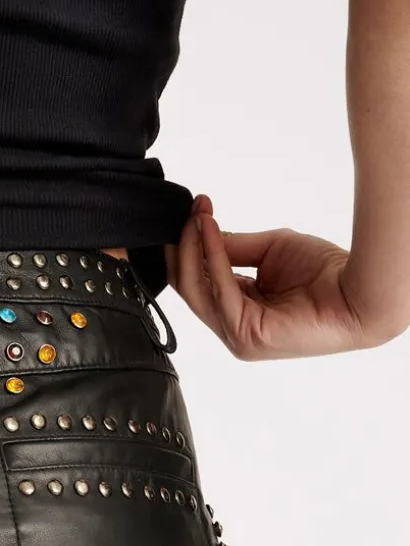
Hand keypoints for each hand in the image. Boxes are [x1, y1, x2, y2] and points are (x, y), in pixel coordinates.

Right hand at [168, 193, 405, 359]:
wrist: (360, 291)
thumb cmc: (327, 275)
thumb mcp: (270, 251)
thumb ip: (233, 248)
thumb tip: (202, 232)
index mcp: (240, 312)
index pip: (201, 283)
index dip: (193, 247)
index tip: (197, 209)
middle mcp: (234, 328)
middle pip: (191, 288)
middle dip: (186, 245)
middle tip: (193, 209)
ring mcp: (237, 336)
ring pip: (196, 290)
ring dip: (194, 247)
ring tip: (199, 215)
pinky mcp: (245, 334)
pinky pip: (218, 290)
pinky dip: (211, 257)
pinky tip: (210, 229)